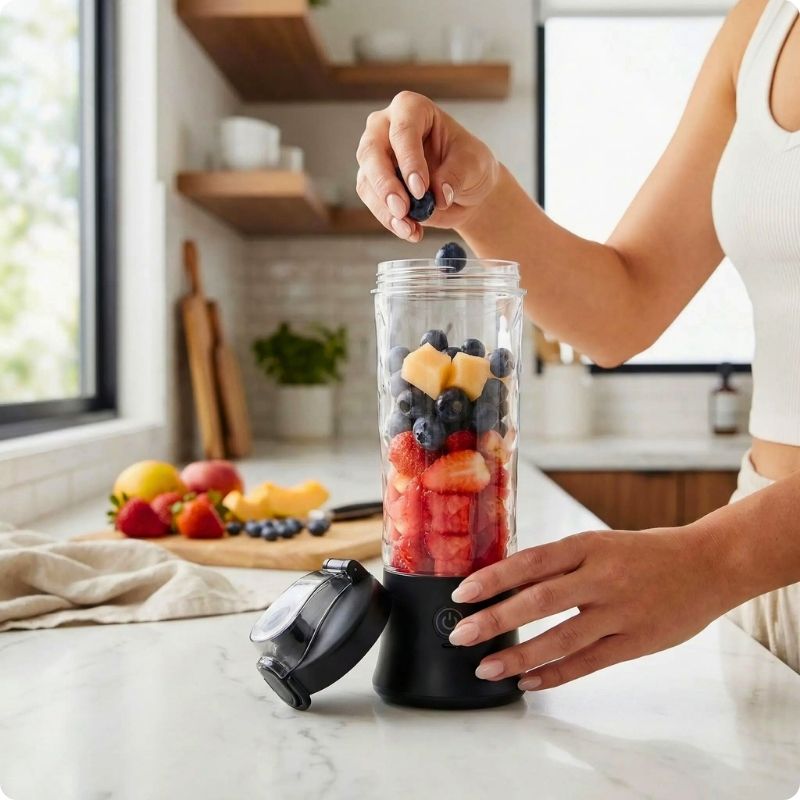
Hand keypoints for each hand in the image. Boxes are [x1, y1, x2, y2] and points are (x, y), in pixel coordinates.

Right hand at [355, 91, 499, 240]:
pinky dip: (389, 220)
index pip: (403, 130)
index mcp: (413, 109)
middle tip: (403, 210)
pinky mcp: (372, 182)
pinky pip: (372, 202)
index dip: (409, 160)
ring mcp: (375, 155)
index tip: (420, 190)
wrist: (466, 190)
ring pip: (366, 180)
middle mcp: (386, 127)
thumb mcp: (474, 165)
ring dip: (386, 209)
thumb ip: (455, 175)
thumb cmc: (469, 165)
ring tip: (410, 228)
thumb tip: (438, 195)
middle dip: (386, 184)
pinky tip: (410, 231)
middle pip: (372, 151)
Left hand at [448, 526, 734, 690]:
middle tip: (461, 635)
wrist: (708, 564)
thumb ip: (561, 563)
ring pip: (560, 639)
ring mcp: (619, 612)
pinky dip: (555, 674)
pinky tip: (528, 682)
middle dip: (494, 620)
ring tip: (487, 668)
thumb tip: (508, 582)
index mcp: (588, 545)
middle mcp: (601, 577)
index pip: (530, 562)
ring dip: (519, 657)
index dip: (493, 578)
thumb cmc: (645, 552)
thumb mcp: (601, 543)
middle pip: (538, 601)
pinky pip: (588, 663)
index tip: (462, 594)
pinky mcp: (636, 642)